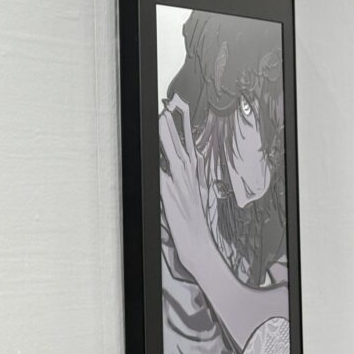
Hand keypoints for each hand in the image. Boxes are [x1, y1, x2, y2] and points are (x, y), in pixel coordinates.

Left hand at [159, 97, 219, 286]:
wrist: (198, 246)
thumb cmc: (191, 224)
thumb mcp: (189, 196)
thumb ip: (181, 179)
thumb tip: (169, 165)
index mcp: (193, 177)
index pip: (188, 146)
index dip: (183, 128)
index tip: (178, 112)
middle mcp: (188, 179)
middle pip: (181, 146)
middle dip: (175, 126)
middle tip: (169, 107)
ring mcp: (180, 186)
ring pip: (174, 155)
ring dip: (168, 137)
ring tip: (163, 119)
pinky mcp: (170, 196)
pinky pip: (162, 176)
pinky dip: (159, 163)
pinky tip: (155, 152)